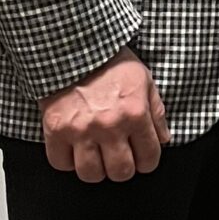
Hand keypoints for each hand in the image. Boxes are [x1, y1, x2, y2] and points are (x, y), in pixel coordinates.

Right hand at [41, 51, 170, 182]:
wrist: (72, 45)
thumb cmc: (109, 61)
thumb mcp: (143, 80)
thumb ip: (156, 112)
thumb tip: (162, 139)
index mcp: (135, 113)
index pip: (149, 158)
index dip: (147, 161)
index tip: (140, 157)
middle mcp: (110, 126)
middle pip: (121, 172)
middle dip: (122, 168)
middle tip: (117, 157)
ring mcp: (81, 130)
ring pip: (91, 174)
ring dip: (95, 168)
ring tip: (95, 155)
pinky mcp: (55, 130)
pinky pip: (61, 163)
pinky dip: (67, 161)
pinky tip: (73, 149)